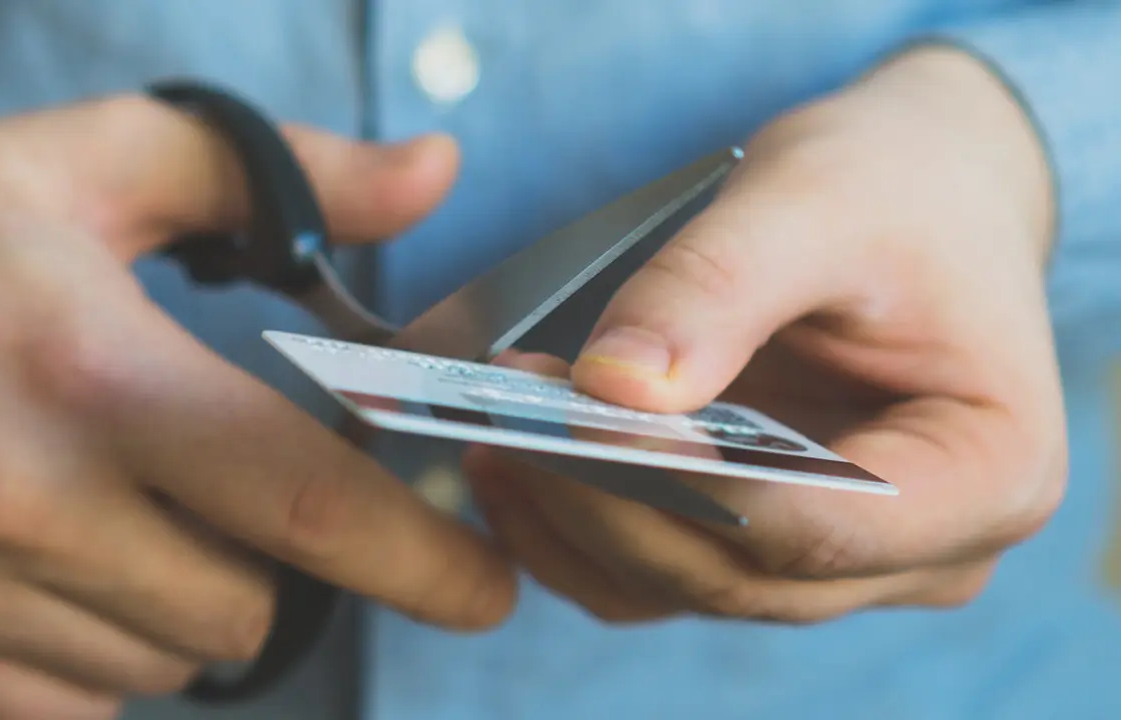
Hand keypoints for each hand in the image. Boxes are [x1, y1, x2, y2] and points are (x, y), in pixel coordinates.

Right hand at [0, 97, 513, 718]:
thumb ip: (283, 172)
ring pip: (167, 664)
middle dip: (285, 564)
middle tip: (248, 490)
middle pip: (249, 608)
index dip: (421, 560)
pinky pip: (74, 707)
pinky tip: (77, 567)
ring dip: (195, 603)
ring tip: (143, 510)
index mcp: (96, 375)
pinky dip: (109, 653)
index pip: (304, 503)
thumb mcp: (97, 163)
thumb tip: (433, 174)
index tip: (486, 586)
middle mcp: (28, 502)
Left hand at [464, 46, 1063, 623]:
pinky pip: (647, 572)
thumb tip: (614, 387)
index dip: (688, 483)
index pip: (820, 524)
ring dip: (574, 520)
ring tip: (489, 430)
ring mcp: (832, 559)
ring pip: (678, 585)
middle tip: (505, 414)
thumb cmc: (894, 191)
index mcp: (985, 473)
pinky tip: (512, 459)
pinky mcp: (756, 542)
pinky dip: (574, 527)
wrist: (909, 198)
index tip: (578, 415)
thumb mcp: (818, 203)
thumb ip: (719, 291)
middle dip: (607, 500)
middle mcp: (918, 550)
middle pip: (736, 570)